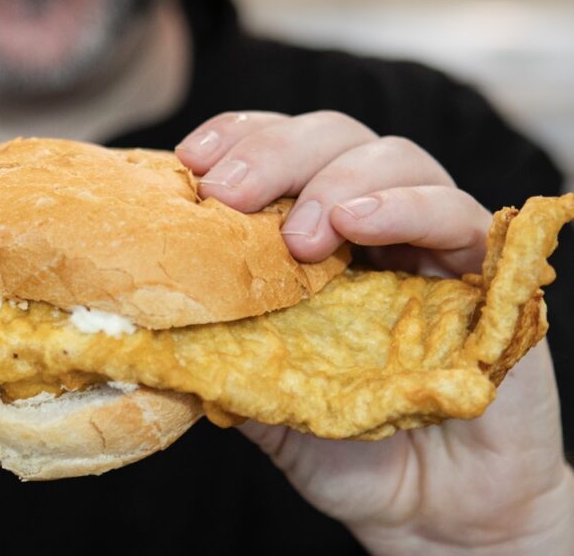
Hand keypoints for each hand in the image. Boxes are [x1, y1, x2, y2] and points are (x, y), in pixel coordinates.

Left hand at [177, 111, 573, 554]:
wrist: (438, 511)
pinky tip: (360, 224)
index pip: (276, 150)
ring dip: (336, 180)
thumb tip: (160, 330)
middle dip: (274, 152)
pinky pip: (454, 211)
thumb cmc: (351, 447)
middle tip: (230, 192)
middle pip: (329, 136)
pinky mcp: (487, 266)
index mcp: (314, 232)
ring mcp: (429, 235)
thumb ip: (229, 361)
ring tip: (302, 236)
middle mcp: (371, 218)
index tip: (191, 158)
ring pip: (391, 156)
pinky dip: (406, 207)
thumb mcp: (271, 404)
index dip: (237, 138)